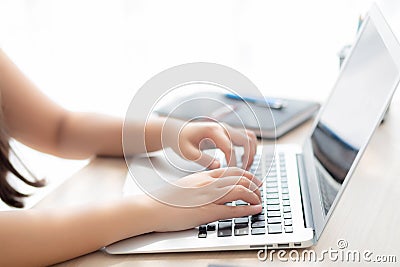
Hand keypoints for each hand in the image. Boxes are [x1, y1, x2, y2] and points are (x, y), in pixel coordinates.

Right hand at [147, 167, 262, 231]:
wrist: (151, 208)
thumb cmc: (165, 199)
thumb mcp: (186, 185)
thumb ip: (200, 184)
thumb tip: (210, 187)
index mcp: (203, 176)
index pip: (231, 170)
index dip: (246, 174)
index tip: (254, 179)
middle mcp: (208, 183)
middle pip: (239, 178)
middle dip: (254, 183)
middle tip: (260, 190)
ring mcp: (208, 197)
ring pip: (240, 190)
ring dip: (254, 195)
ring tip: (259, 201)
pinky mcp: (206, 212)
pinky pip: (232, 209)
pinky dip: (247, 209)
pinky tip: (255, 210)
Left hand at [171, 122, 256, 169]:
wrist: (177, 131)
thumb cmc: (181, 141)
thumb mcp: (187, 152)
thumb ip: (202, 159)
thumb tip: (218, 166)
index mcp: (213, 131)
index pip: (230, 148)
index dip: (232, 163)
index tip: (229, 174)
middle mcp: (223, 127)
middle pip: (246, 140)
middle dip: (247, 158)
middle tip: (242, 172)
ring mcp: (227, 128)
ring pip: (250, 137)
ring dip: (252, 152)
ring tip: (245, 166)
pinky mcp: (228, 132)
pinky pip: (246, 137)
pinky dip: (250, 148)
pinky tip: (243, 160)